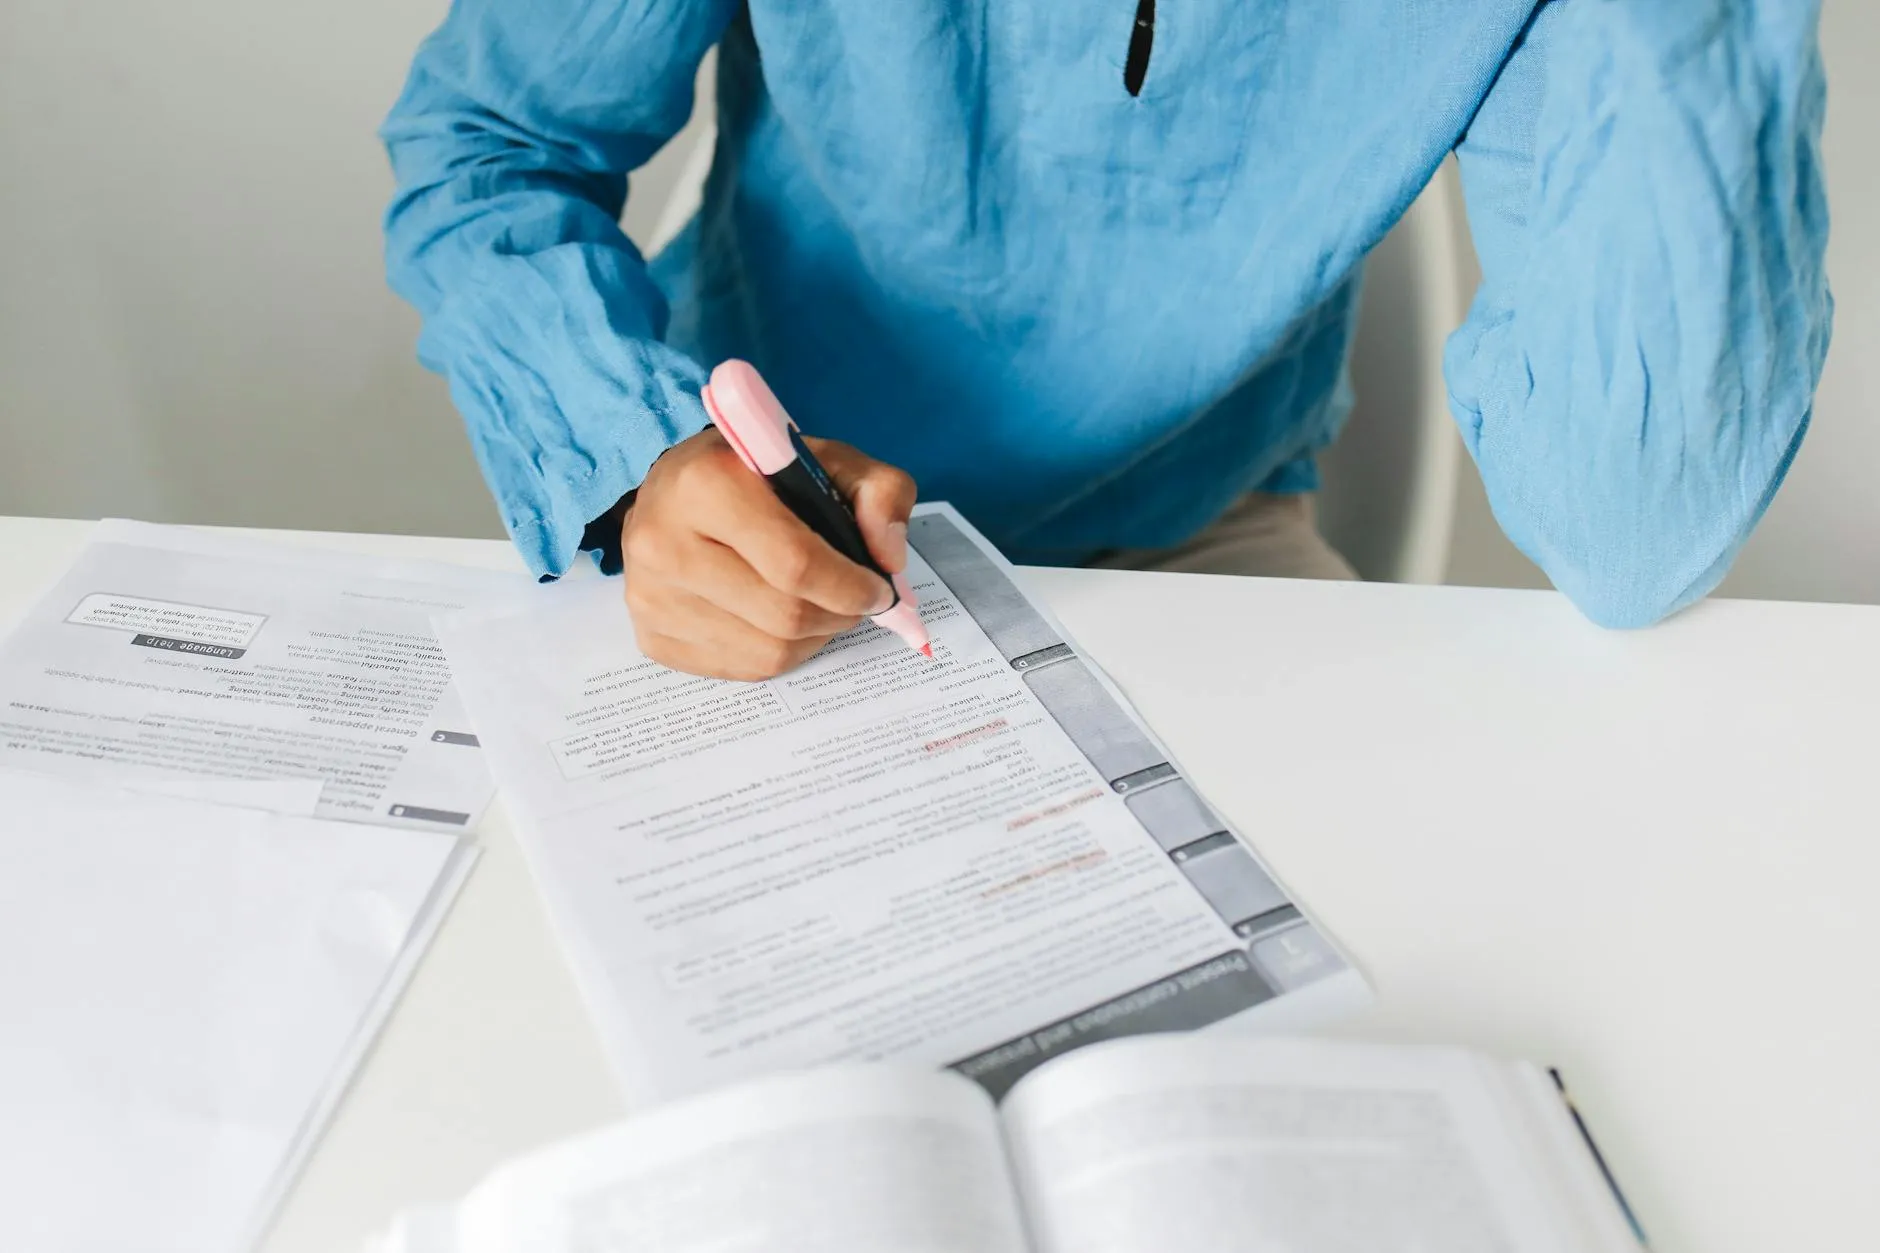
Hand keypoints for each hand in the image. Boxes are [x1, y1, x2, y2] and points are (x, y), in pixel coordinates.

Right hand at [621, 427, 916, 679]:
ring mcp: (651, 596)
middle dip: (838, 614)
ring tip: (819, 607)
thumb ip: (880, 493)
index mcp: (707, 483)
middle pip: (784, 615)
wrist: (674, 494)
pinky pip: (740, 669)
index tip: (878, 590)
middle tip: (856, 601)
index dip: (851, 586)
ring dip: (813, 637)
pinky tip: (779, 620)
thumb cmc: (755, 476)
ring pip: (768, 652)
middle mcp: (664, 542)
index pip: (795, 563)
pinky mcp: (651, 636)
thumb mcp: (827, 459)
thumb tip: (889, 560)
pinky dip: (779, 652)